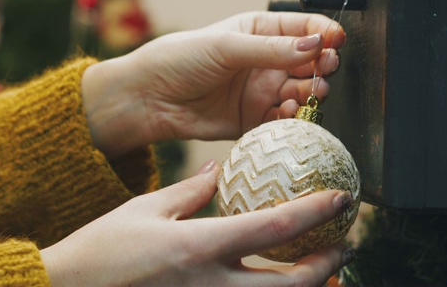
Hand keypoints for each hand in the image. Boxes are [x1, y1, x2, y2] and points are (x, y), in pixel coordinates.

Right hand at [40, 160, 354, 286]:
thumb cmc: (102, 250)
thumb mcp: (145, 209)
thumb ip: (190, 191)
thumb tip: (220, 171)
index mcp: (198, 247)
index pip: (273, 228)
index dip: (315, 212)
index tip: (341, 197)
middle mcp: (211, 286)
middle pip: (290, 284)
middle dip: (327, 265)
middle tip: (344, 246)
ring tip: (323, 270)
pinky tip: (274, 283)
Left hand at [82, 11, 345, 156]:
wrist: (149, 99)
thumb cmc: (179, 61)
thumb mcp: (225, 47)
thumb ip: (270, 49)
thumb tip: (315, 46)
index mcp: (258, 31)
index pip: (302, 28)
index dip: (323, 33)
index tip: (335, 41)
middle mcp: (264, 61)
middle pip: (308, 62)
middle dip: (323, 65)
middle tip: (325, 69)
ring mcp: (260, 91)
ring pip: (301, 92)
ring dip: (311, 92)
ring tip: (309, 93)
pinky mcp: (253, 120)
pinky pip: (283, 121)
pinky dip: (291, 118)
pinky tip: (288, 113)